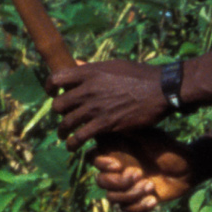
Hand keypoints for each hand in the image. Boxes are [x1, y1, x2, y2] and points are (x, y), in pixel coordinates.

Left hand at [53, 55, 170, 141]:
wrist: (161, 89)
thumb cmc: (140, 75)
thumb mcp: (114, 65)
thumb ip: (92, 68)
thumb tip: (76, 64)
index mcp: (89, 72)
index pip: (56, 78)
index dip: (50, 87)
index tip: (52, 93)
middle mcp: (88, 90)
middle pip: (58, 104)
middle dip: (58, 112)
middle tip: (64, 116)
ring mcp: (95, 108)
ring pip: (66, 123)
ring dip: (62, 131)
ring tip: (64, 135)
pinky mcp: (105, 124)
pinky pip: (80, 137)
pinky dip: (73, 144)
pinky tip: (72, 147)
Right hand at [90, 136, 197, 211]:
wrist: (189, 168)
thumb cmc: (169, 148)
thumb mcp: (151, 138)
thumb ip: (130, 134)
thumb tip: (112, 124)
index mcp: (117, 152)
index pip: (93, 158)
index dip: (101, 164)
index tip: (118, 164)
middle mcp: (117, 170)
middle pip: (100, 181)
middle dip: (118, 182)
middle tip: (140, 174)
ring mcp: (125, 186)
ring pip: (112, 198)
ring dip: (131, 194)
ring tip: (150, 186)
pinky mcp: (135, 200)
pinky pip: (126, 209)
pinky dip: (139, 206)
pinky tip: (154, 200)